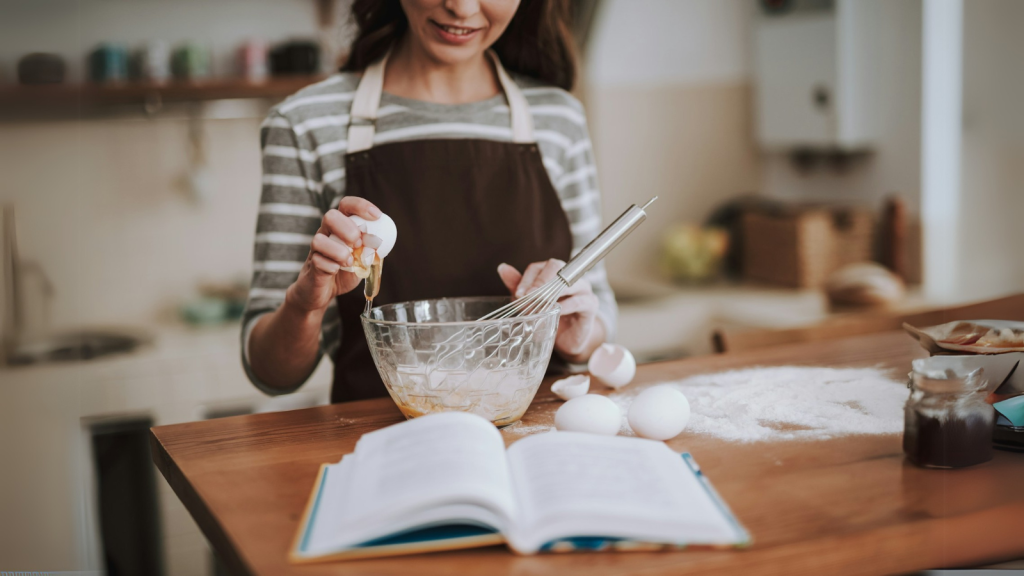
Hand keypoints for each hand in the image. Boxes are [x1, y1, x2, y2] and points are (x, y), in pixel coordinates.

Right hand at [285, 197, 381, 315]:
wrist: (322, 292)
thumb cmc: (343, 271)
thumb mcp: (362, 259)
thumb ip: (370, 250)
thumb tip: (379, 243)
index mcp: (340, 227)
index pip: (346, 205)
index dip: (361, 206)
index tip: (377, 216)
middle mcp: (326, 233)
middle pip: (330, 216)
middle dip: (348, 228)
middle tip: (358, 243)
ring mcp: (316, 249)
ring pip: (318, 239)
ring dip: (339, 251)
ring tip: (349, 262)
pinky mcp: (311, 266)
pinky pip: (318, 261)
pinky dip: (331, 266)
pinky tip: (337, 271)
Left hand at [497, 259, 603, 360]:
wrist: (566, 338)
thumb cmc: (548, 315)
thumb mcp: (529, 301)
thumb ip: (518, 285)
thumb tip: (502, 268)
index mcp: (553, 272)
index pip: (540, 267)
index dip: (527, 279)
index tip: (518, 294)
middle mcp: (569, 276)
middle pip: (555, 267)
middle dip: (539, 282)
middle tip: (526, 297)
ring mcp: (583, 288)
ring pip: (568, 282)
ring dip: (550, 295)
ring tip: (537, 308)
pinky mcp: (590, 304)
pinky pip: (578, 301)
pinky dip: (564, 307)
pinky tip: (554, 313)